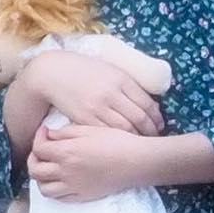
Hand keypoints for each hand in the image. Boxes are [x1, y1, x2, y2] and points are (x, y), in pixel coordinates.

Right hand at [22, 51, 163, 135]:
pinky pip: (107, 133)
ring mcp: (98, 107)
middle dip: (150, 130)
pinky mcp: (84, 119)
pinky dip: (117, 139)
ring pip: (125, 128)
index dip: (157, 117)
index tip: (160, 124)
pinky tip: (121, 142)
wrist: (53, 73)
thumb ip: (127, 84)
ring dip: (136, 137)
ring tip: (141, 142)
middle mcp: (112, 93)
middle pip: (139, 118)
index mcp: (121, 79)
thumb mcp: (110, 70)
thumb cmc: (83, 70)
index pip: (147, 103)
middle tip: (154, 137)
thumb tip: (147, 101)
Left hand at [28, 124, 150, 202]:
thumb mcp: (90, 129)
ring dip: (40, 178)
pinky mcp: (83, 196)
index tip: (45, 131)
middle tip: (41, 150)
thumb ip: (66, 132)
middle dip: (34, 158)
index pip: (39, 148)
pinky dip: (54, 190)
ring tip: (47, 167)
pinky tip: (60, 180)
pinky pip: (60, 198)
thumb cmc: (116, 141)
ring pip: (44, 189)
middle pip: (36, 170)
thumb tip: (49, 135)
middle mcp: (66, 172)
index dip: (38, 137)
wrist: (136, 162)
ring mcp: (73, 187)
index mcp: (66, 153)